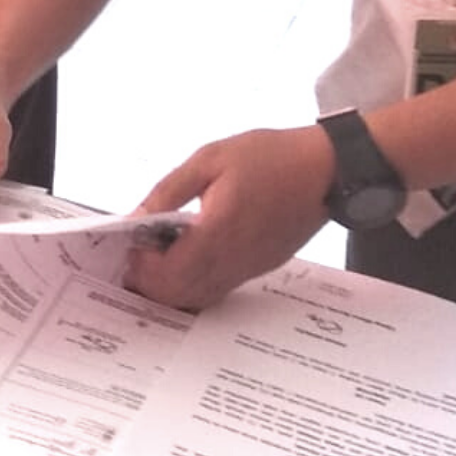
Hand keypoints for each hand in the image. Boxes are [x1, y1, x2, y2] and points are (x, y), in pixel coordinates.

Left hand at [125, 127, 331, 310]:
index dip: (142, 266)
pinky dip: (194, 284)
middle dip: (150, 282)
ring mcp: (248, 268)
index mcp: (217, 231)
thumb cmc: (270, 157)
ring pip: (199, 297)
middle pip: (179, 294)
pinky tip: (187, 258)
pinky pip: (219, 289)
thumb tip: (137, 215)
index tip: (130, 246)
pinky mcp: (259, 268)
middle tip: (137, 256)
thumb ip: (169, 190)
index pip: (168, 273)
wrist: (326, 170)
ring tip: (157, 257)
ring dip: (171, 286)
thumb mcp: (210, 159)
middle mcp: (233, 259)